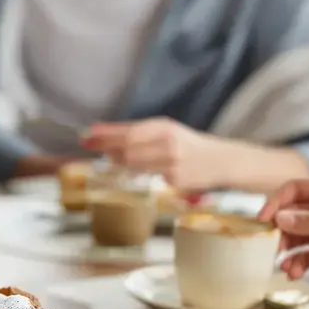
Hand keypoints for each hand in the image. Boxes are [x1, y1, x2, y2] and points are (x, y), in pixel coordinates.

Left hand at [81, 118, 220, 190]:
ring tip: (110, 158)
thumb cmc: (188, 144)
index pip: (129, 131)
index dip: (105, 134)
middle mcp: (168, 144)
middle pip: (128, 149)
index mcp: (165, 127)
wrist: (221, 160)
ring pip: (134, 165)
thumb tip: (104, 134)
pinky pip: (148, 177)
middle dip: (106, 148)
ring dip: (118, 162)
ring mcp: (171, 164)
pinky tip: (137, 170)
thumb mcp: (167, 131)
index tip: (87, 135)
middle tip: (89, 146)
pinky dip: (138, 174)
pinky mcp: (174, 181)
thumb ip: (138, 133)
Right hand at [256, 176, 308, 288]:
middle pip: (290, 215)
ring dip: (286, 251)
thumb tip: (279, 219)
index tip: (262, 222)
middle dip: (278, 231)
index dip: (275, 203)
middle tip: (269, 249)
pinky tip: (294, 274)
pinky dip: (297, 264)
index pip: (294, 190)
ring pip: (296, 237)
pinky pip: (307, 256)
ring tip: (283, 267)